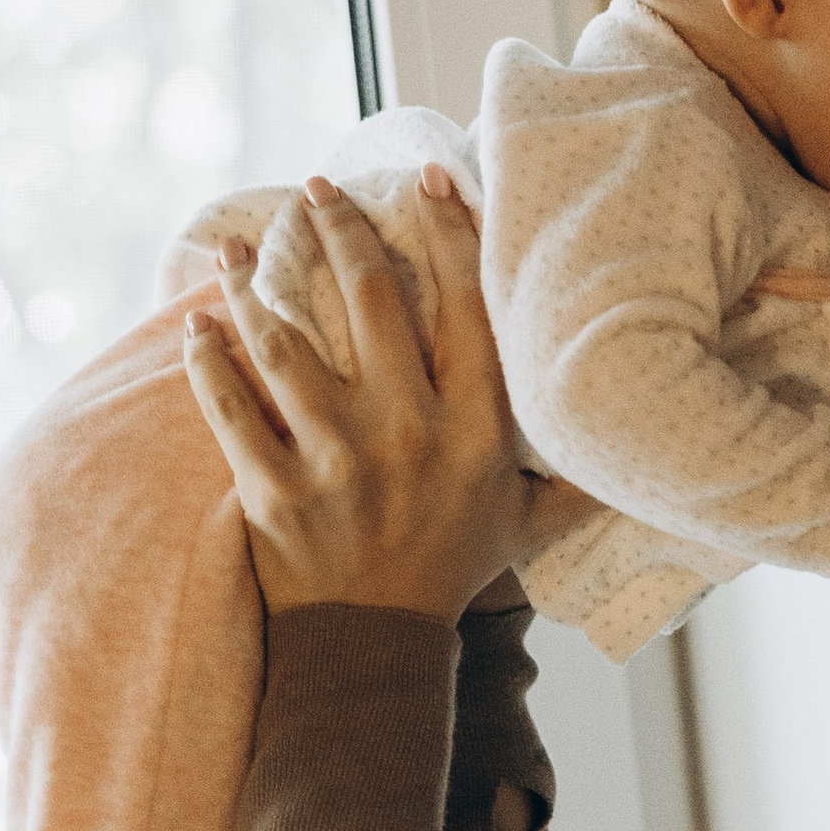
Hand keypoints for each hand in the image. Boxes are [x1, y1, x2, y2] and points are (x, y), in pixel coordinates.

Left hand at [183, 166, 582, 619]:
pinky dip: (210, 364)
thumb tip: (631, 454)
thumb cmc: (450, 574)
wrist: (372, 651)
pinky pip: (232, 410)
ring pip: (289, 346)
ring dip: (256, 287)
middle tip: (317, 190)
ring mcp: (336, 462)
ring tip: (237, 246)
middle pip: (372, 303)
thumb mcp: (524, 526)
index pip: (465, 307)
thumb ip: (570, 483)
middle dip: (340, 233)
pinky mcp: (272, 491)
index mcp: (473, 431)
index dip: (447, 232)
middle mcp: (408, 435)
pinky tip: (198, 326)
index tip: (425, 178)